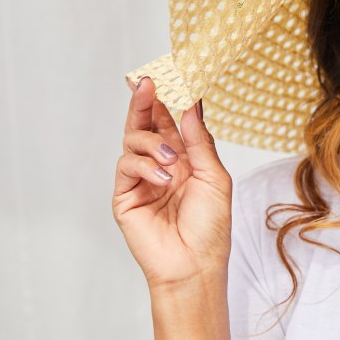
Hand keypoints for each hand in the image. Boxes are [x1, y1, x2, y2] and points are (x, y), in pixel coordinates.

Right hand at [113, 77, 232, 290]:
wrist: (195, 264)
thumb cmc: (210, 226)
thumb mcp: (214, 176)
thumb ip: (200, 140)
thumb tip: (191, 103)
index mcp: (186, 159)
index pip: (171, 122)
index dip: (168, 99)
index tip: (169, 74)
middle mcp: (162, 165)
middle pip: (146, 124)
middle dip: (145, 101)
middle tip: (145, 82)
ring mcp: (141, 180)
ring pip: (133, 140)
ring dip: (153, 143)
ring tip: (172, 160)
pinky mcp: (125, 196)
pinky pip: (126, 165)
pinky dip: (145, 165)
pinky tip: (164, 178)